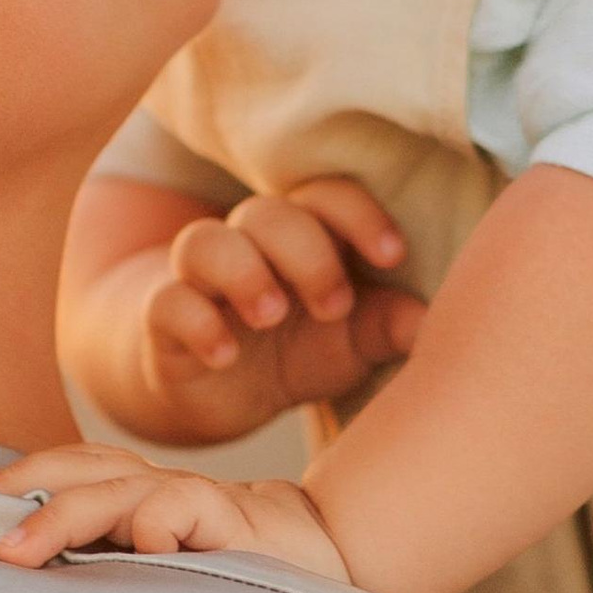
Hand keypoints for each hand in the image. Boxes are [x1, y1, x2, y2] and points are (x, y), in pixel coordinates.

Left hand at [0, 445, 352, 581]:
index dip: (12, 480)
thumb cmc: (229, 578)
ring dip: (59, 513)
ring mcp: (192, 499)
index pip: (63, 470)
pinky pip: (175, 508)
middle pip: (75, 468)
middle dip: (17, 487)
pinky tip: (133, 556)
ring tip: (15, 550)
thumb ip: (106, 574)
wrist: (327, 562)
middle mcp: (153, 489)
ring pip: (113, 487)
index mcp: (131, 497)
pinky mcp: (231, 517)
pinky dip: (149, 528)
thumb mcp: (158, 577)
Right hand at [134, 180, 425, 436]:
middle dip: (306, 253)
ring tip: (270, 315)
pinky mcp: (163, 320)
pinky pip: (167, 303)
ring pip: (205, 242)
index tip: (393, 256)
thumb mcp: (348, 346)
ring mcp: (200, 281)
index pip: (326, 198)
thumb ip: (385, 327)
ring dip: (243, 272)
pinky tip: (224, 356)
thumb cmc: (294, 352)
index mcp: (302, 240)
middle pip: (267, 212)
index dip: (358, 216)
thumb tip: (430, 321)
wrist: (213, 393)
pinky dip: (197, 323)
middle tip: (332, 305)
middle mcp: (248, 247)